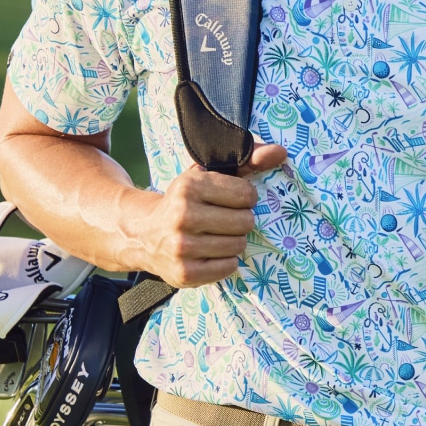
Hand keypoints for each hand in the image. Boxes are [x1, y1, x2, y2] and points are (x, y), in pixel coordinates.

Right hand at [128, 142, 286, 287]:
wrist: (144, 233)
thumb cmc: (186, 201)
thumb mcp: (209, 175)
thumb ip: (247, 161)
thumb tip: (281, 152)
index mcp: (189, 186)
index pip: (246, 194)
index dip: (245, 198)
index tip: (232, 200)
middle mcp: (183, 215)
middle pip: (245, 221)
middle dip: (241, 221)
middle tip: (224, 220)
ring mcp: (182, 246)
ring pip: (238, 245)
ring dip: (234, 241)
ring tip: (216, 236)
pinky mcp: (185, 273)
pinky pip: (229, 267)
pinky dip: (226, 261)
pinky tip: (210, 252)